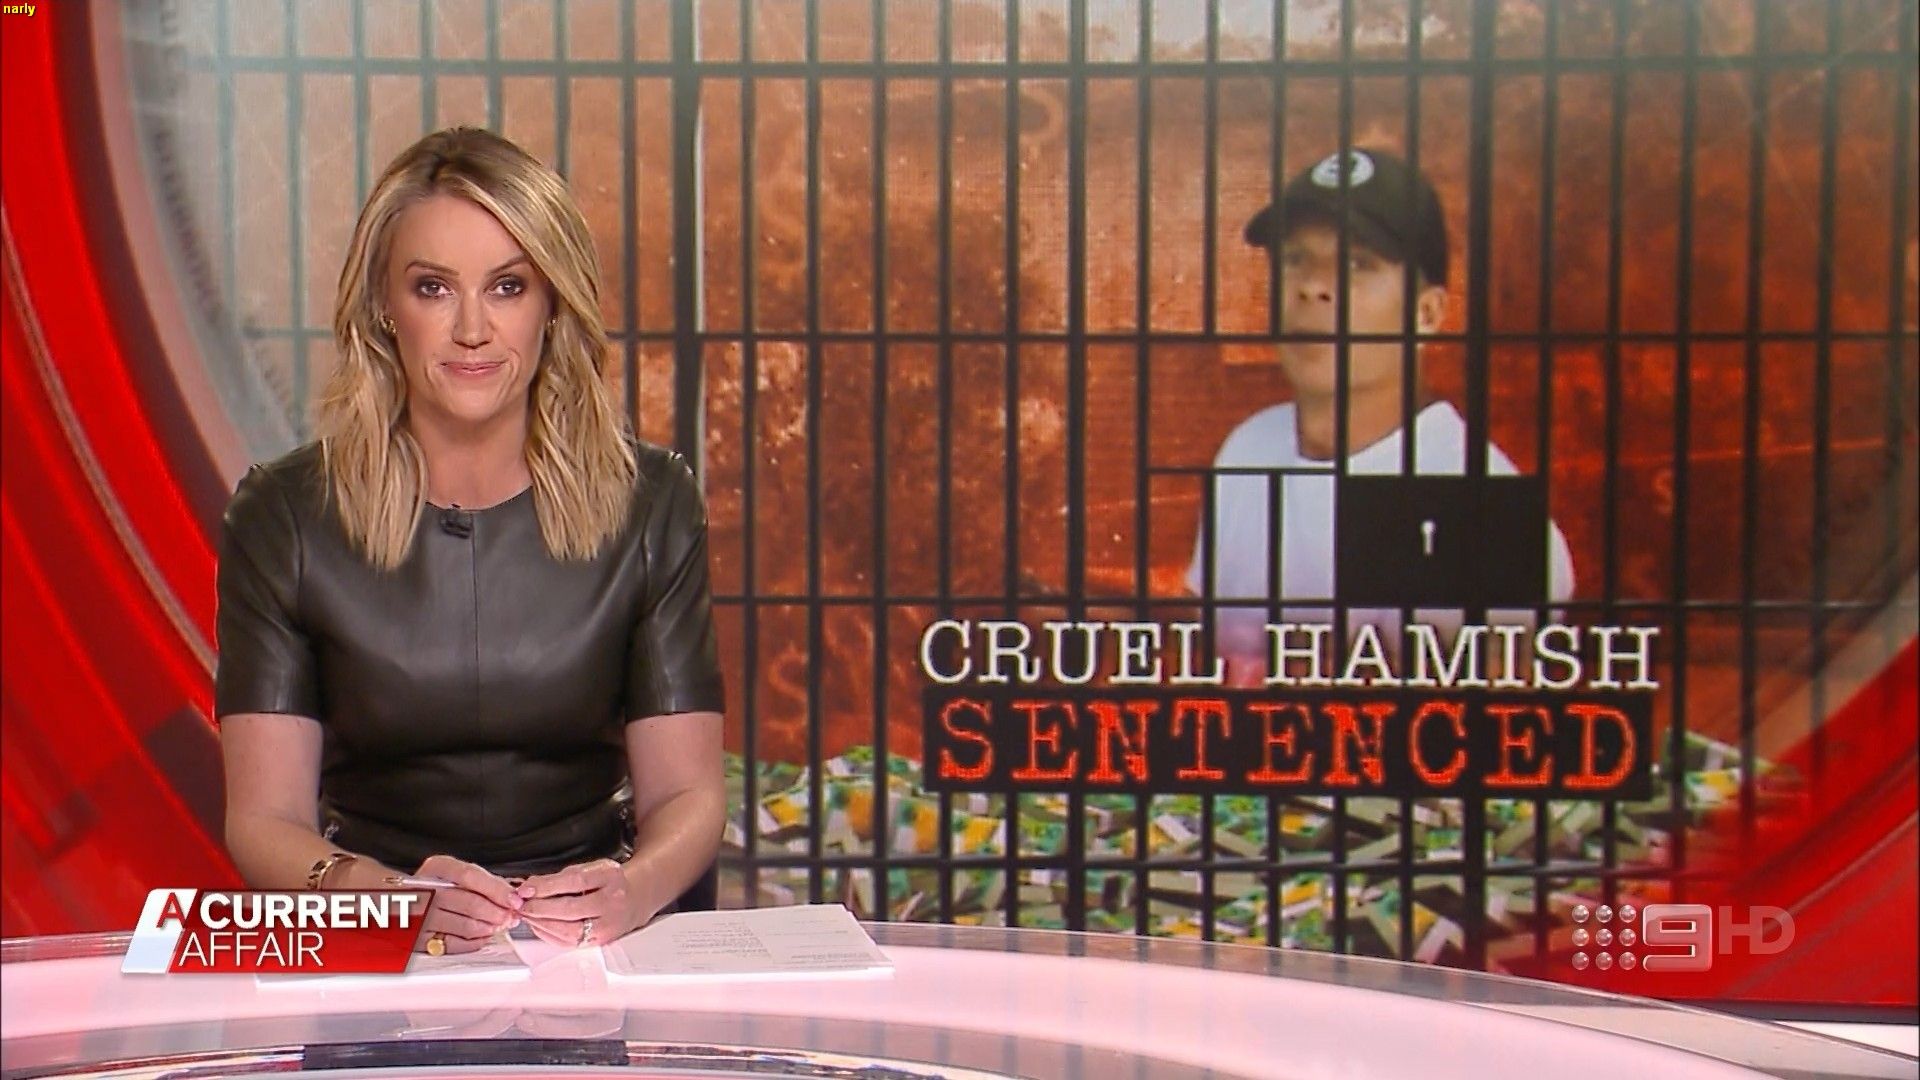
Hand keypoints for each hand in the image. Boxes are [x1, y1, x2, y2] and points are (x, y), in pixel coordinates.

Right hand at [413, 854, 521, 954]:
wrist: (401, 902)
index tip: (514, 900)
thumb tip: (512, 896)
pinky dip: (476, 941)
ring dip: (490, 928)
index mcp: (436, 868)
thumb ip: (485, 881)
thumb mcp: (456, 873)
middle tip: (510, 916)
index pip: (470, 876)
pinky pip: (456, 944)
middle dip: (498, 913)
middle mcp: (425, 891)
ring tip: (498, 925)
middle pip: (471, 903)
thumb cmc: (437, 887)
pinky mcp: (420, 940)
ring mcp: (421, 917)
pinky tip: (483, 935)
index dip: (496, 889)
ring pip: (467, 926)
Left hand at [513, 858, 636, 948]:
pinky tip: (540, 926)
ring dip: (541, 924)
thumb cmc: (610, 882)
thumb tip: (530, 887)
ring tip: (527, 916)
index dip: (547, 886)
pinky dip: (550, 935)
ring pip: (569, 931)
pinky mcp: (601, 942)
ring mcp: (608, 926)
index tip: (526, 889)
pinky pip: (570, 943)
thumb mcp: (591, 868)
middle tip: (521, 905)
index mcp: (610, 877)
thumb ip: (562, 877)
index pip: (575, 882)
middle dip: (539, 908)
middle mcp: (612, 903)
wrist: (636, 897)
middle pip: (570, 909)